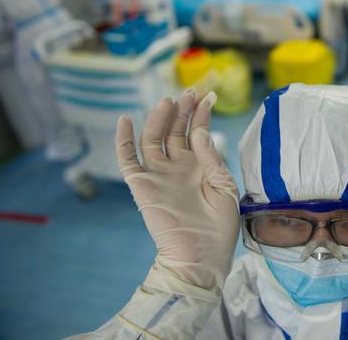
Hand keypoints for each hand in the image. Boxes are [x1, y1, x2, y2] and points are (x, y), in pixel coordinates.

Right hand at [115, 90, 238, 292]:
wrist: (202, 256)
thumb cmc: (220, 226)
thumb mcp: (225, 186)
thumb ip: (211, 157)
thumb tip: (198, 130)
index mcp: (200, 166)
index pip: (197, 132)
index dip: (201, 114)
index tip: (208, 96)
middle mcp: (179, 167)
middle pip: (175, 131)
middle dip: (182, 111)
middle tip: (188, 92)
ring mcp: (159, 174)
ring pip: (154, 139)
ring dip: (159, 119)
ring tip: (168, 102)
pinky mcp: (142, 185)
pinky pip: (127, 159)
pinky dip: (123, 140)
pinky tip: (125, 120)